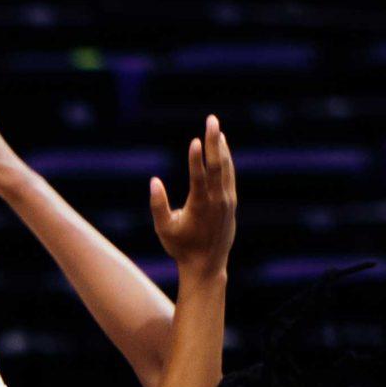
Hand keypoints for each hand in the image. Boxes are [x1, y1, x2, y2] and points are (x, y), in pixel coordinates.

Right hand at [149, 115, 235, 277]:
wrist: (207, 266)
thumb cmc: (181, 248)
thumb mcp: (164, 230)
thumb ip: (158, 205)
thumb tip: (154, 181)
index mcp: (199, 207)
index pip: (199, 177)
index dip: (196, 158)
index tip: (195, 140)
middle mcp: (216, 201)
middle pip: (216, 166)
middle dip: (213, 142)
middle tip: (212, 120)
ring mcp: (226, 201)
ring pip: (225, 169)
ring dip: (221, 147)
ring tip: (216, 129)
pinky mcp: (231, 203)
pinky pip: (229, 176)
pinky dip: (226, 161)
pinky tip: (222, 148)